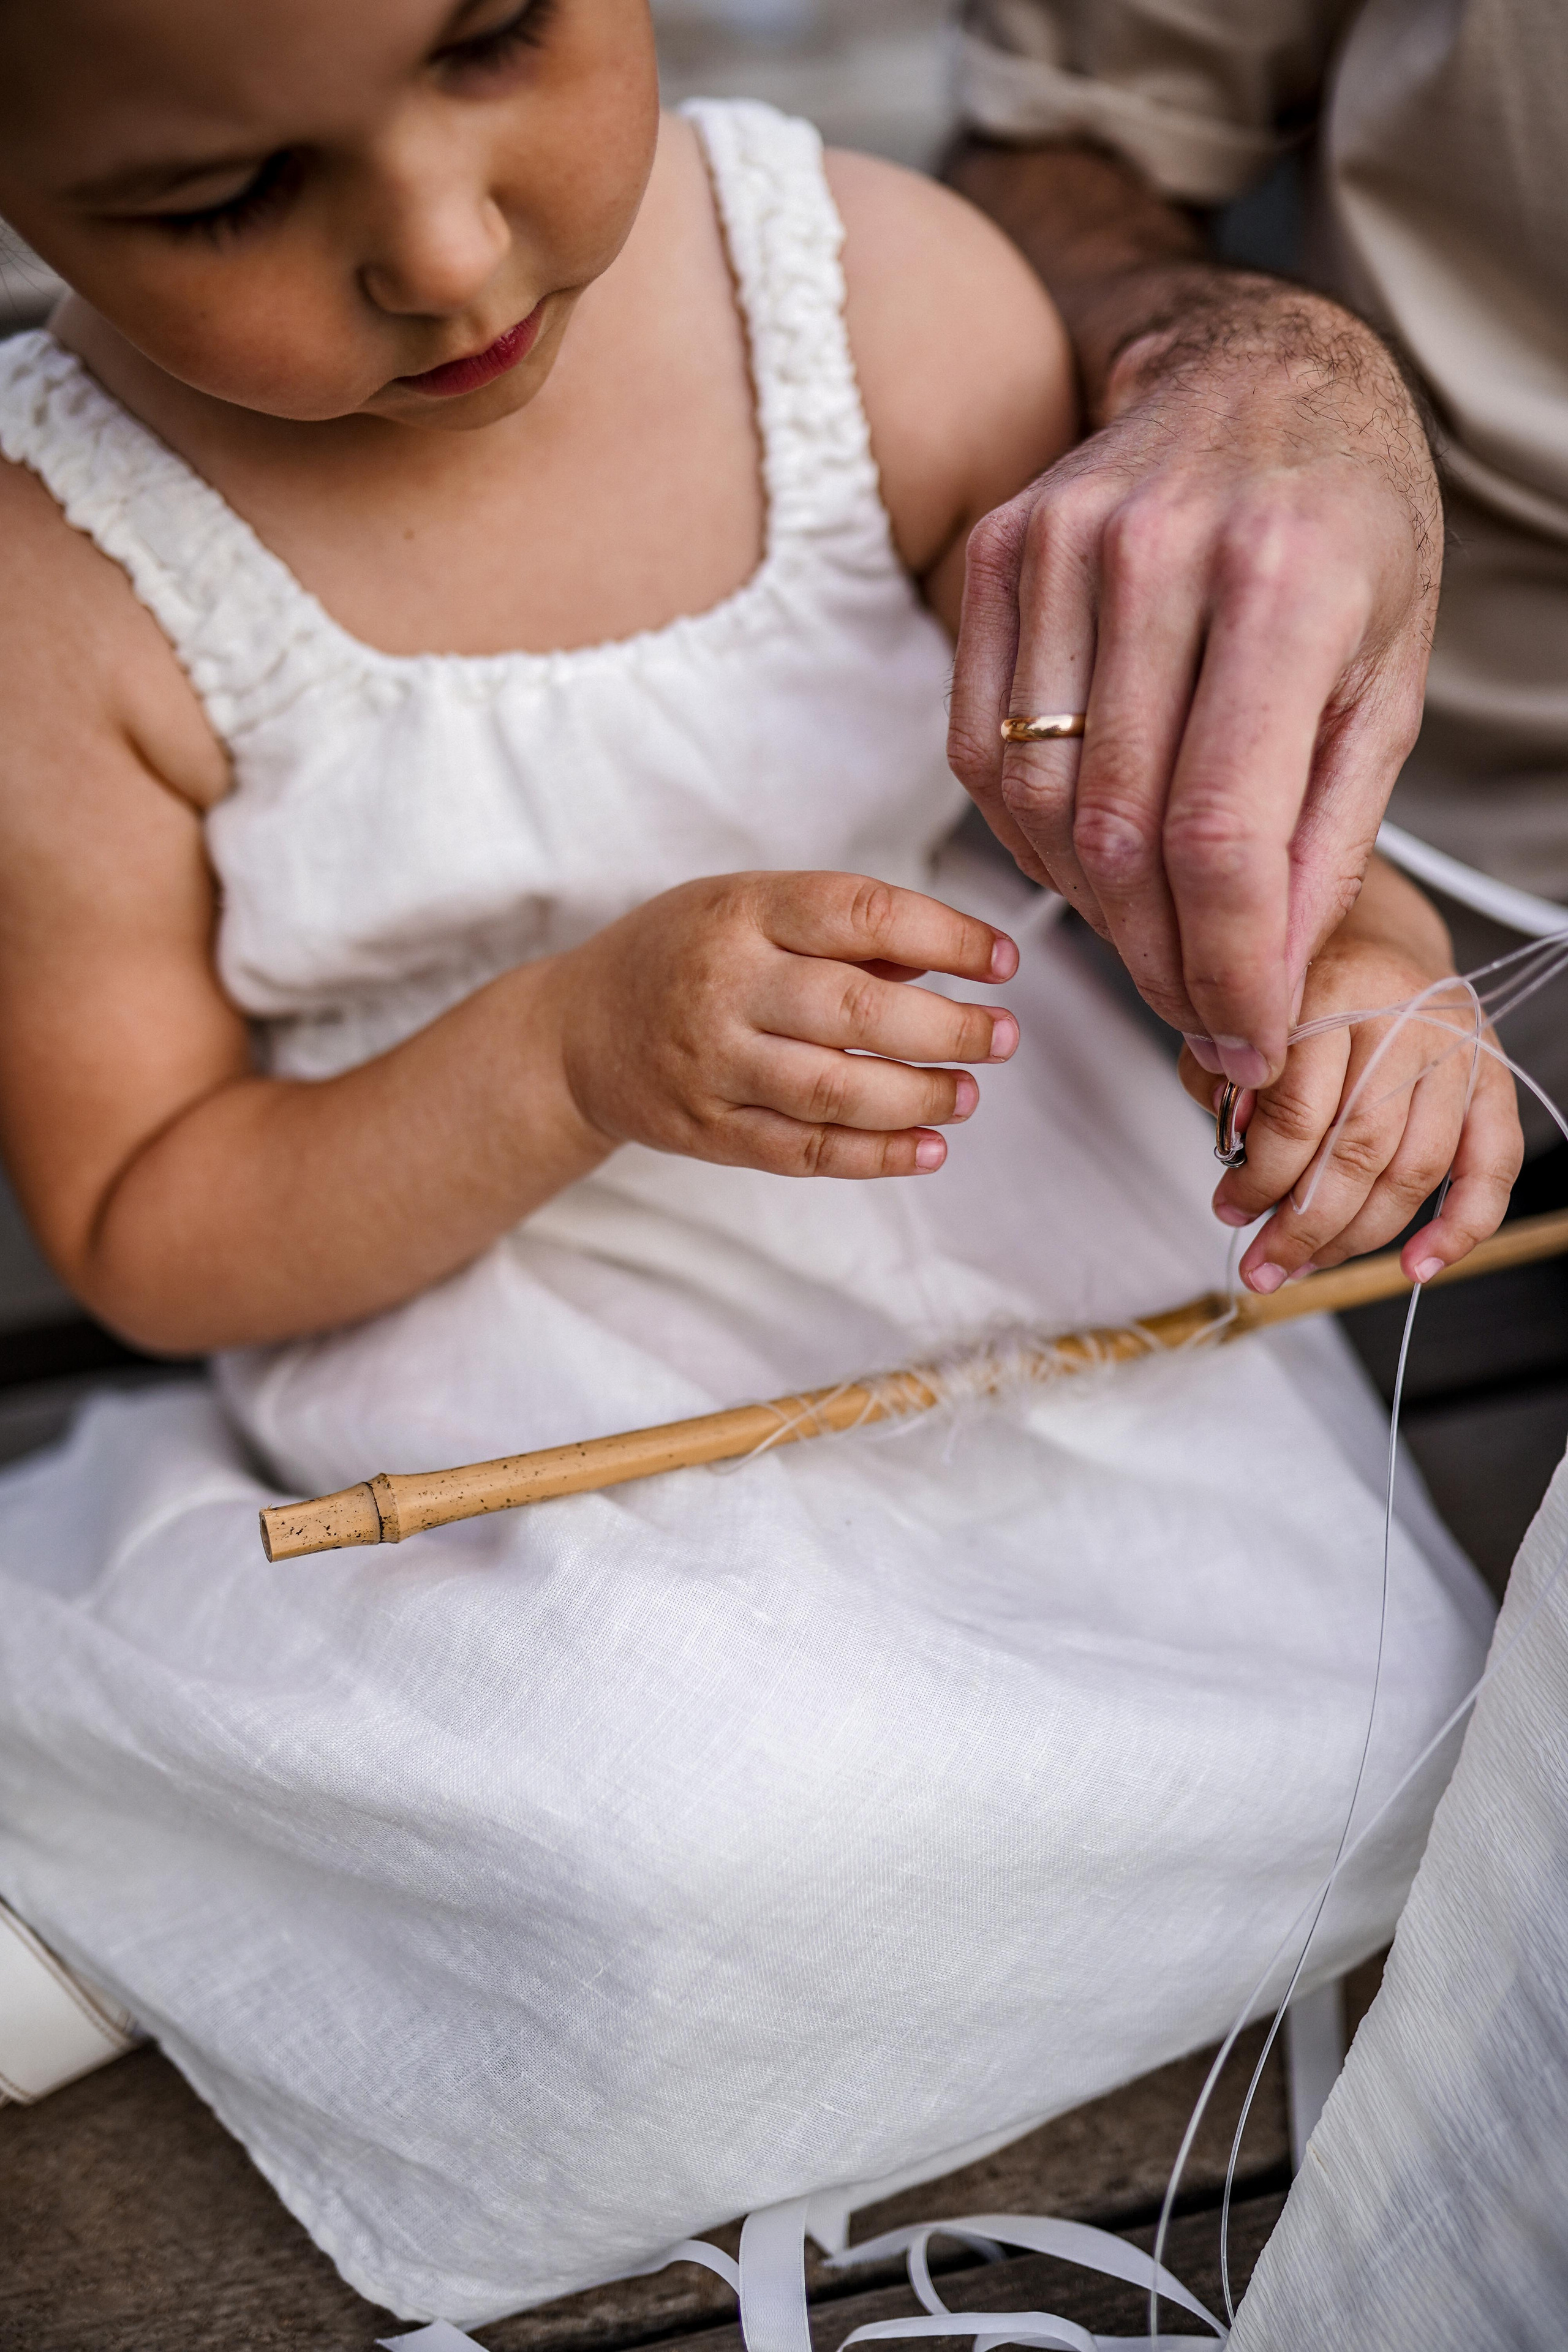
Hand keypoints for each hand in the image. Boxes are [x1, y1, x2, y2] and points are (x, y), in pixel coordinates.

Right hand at [552, 871, 1018, 1178]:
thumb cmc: (684, 954)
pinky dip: (876, 1155)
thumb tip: (948, 964)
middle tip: (1004, 1037)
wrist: (574, 1033)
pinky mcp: (708, 1131)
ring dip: (919, 1095)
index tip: (1003, 959)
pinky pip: (804, 1150)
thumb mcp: (747, 908)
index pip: (861, 914)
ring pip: (835, 1089)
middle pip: (857, 1011)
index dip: (947, 936)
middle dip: (950, 1029)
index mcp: (743, 911)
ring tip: (969, 1093)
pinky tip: (928, 1149)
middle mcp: (725, 986)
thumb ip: (840, 932)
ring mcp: (713, 1064)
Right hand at [948, 276, 1441, 1093]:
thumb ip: (1328, 833)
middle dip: (1161, 960)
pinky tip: (1086, 859)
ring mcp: (1060, 546)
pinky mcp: (996, 554)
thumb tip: (1264, 979)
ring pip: (1035, 806)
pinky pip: (978, 751)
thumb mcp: (1387, 678)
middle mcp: (1158, 552)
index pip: (1220, 831)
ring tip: (1151, 939)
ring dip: (1092, 911)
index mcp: (1284, 581)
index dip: (1226, 963)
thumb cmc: (1346, 526)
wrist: (1258, 372)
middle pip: (1120, 834)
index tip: (1242, 1035)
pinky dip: (1027, 838)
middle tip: (1197, 1011)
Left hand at [1181, 861, 1522, 1291]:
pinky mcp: (1491, 1079)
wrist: (1373, 938)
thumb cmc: (1301, 989)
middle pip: (1359, 1147)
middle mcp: (1406, 1018)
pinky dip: (1461, 1225)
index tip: (1229, 1208)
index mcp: (1335, 990)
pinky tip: (1417, 1265)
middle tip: (1263, 1263)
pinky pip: (1492, 1163)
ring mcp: (1456, 1051)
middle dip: (1303, 1223)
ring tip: (1305, 1264)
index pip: (1299, 1108)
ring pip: (1414, 1168)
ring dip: (1356, 1236)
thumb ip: (1223, 1078)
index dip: (1260, 1175)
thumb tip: (1236, 1147)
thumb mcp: (1240, 1018)